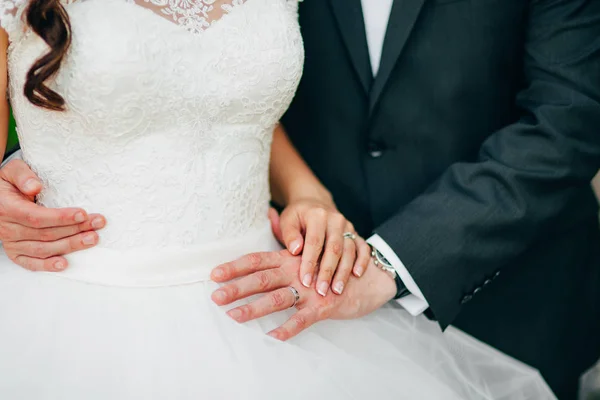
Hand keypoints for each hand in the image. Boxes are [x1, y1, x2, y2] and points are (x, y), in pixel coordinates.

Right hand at [0, 159, 105, 270]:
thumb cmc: (8, 183)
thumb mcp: (12, 171)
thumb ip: (23, 176)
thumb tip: (35, 187)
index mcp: (7, 209)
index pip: (36, 217)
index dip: (61, 217)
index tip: (82, 214)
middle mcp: (7, 229)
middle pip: (45, 234)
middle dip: (75, 229)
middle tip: (97, 223)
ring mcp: (11, 243)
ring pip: (43, 249)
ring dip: (70, 245)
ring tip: (92, 239)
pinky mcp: (15, 252)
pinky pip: (30, 262)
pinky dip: (47, 265)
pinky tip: (64, 264)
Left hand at [211, 250, 395, 340]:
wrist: (371, 276)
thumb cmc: (333, 264)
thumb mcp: (309, 251)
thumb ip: (286, 235)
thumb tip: (268, 214)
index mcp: (291, 257)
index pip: (257, 259)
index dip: (235, 266)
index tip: (213, 275)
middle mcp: (298, 270)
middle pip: (262, 277)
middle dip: (237, 287)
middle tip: (215, 297)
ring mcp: (310, 289)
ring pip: (278, 299)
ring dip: (254, 308)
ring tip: (234, 317)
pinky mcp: (324, 306)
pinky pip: (303, 319)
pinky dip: (288, 328)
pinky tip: (272, 336)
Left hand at [269, 200, 370, 296]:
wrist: (314, 205)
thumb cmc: (298, 218)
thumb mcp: (288, 221)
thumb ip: (290, 235)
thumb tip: (295, 250)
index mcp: (318, 215)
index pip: (314, 241)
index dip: (309, 262)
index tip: (304, 281)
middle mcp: (336, 220)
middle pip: (334, 248)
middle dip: (327, 272)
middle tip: (321, 291)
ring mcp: (348, 227)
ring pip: (349, 250)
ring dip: (343, 271)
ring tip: (337, 290)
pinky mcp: (355, 234)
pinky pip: (363, 248)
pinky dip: (362, 261)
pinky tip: (357, 275)